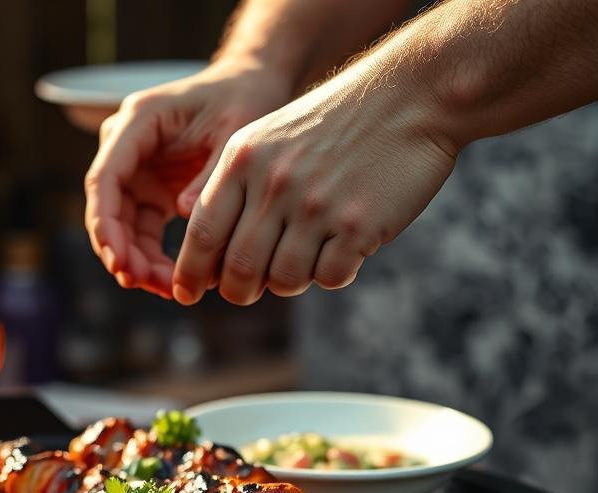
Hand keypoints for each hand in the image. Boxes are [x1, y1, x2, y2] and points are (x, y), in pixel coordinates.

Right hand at [84, 59, 293, 297]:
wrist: (252, 87)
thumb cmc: (244, 99)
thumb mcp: (235, 129)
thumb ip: (208, 171)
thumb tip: (183, 213)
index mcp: (139, 121)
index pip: (106, 176)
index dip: (106, 221)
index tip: (118, 257)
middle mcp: (127, 146)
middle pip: (108, 207)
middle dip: (120, 249)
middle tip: (140, 281)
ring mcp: (137, 171)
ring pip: (122, 226)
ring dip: (136, 260)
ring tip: (164, 288)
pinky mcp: (151, 191)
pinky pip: (143, 231)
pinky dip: (153, 257)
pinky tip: (170, 281)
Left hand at [171, 63, 459, 304]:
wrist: (411, 96)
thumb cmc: (335, 124)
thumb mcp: (269, 140)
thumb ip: (236, 190)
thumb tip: (210, 260)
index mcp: (243, 161)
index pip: (202, 232)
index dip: (190, 271)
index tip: (186, 292)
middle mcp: (273, 183)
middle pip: (237, 269)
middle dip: (238, 291)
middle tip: (248, 291)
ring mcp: (315, 205)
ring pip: (283, 280)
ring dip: (290, 281)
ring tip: (306, 257)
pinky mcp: (357, 225)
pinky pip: (329, 278)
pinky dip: (334, 274)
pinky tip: (344, 250)